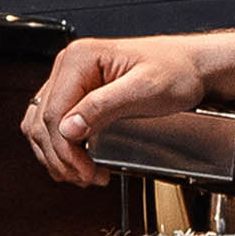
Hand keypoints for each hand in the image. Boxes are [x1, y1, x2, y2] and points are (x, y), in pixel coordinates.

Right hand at [18, 34, 219, 186]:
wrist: (193, 68)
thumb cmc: (176, 71)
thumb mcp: (144, 90)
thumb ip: (103, 106)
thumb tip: (68, 127)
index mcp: (80, 59)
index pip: (53, 113)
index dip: (65, 149)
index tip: (86, 170)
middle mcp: (70, 66)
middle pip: (43, 122)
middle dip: (61, 157)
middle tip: (86, 177)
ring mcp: (72, 80)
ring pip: (41, 125)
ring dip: (57, 155)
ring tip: (82, 173)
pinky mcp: (78, 94)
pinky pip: (54, 124)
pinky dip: (60, 146)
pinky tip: (77, 159)